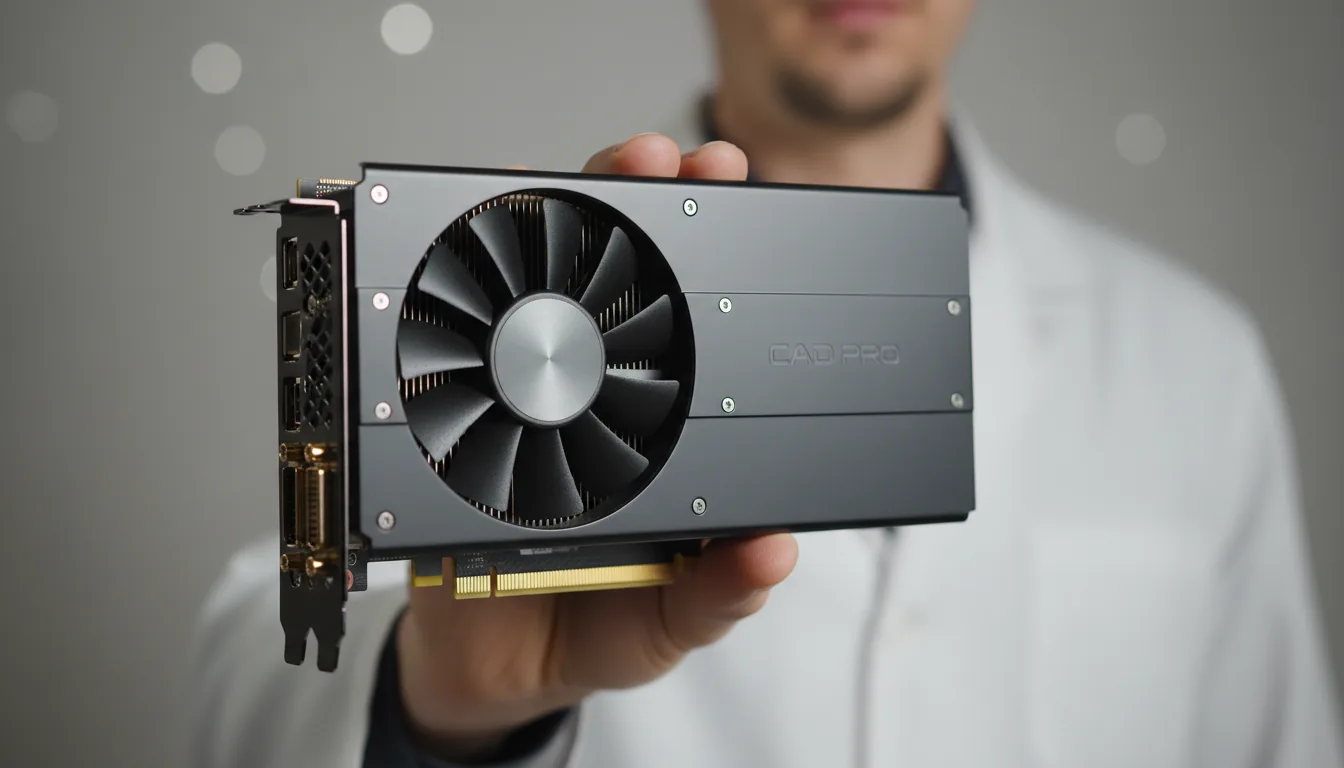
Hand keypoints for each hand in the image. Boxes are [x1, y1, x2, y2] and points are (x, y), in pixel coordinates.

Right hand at [396, 133, 793, 761]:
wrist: (476, 668)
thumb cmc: (585, 632)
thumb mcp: (664, 627)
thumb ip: (716, 598)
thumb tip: (772, 552)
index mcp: (674, 442)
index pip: (714, 340)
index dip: (740, 275)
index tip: (759, 215)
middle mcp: (609, 403)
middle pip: (639, 284)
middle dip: (664, 205)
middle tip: (685, 160)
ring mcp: (537, 395)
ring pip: (559, 285)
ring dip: (582, 212)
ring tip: (616, 170)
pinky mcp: (469, 409)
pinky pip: (476, 336)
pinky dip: (487, 277)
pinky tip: (501, 231)